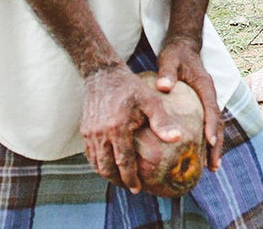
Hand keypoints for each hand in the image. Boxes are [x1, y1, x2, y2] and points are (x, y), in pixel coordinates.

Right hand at [80, 65, 183, 191]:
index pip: (124, 162)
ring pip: (96, 164)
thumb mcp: (151, 101)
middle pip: (107, 168)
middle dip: (118, 181)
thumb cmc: (131, 87)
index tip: (138, 188)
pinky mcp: (85, 131)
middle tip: (131, 187)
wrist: (104, 75)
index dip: (131, 178)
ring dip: (108, 174)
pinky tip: (109, 165)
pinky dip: (99, 164)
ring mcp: (90, 133)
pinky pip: (90, 155)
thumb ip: (162, 121)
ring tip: (121, 178)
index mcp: (117, 128)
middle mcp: (100, 134)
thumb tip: (177, 138)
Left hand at [157, 36, 223, 170]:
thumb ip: (167, 73)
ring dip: (215, 146)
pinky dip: (208, 140)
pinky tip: (201, 154)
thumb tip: (163, 87)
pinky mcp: (202, 105)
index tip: (210, 142)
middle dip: (217, 144)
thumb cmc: (176, 54)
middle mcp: (210, 95)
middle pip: (218, 122)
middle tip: (214, 166)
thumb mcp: (169, 60)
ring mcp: (208, 100)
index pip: (211, 108)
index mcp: (205, 86)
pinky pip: (208, 124)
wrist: (184, 46)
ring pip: (216, 126)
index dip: (212, 126)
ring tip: (212, 168)